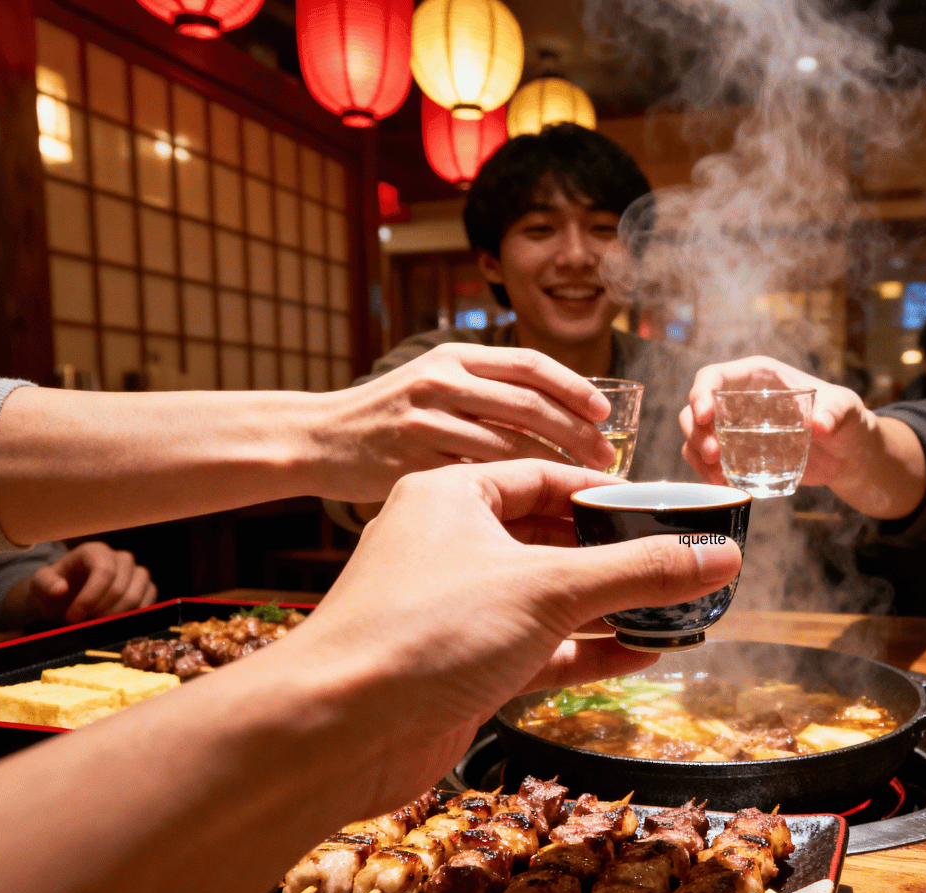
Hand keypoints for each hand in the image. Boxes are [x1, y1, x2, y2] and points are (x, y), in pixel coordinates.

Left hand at [7, 542, 156, 626]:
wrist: (64, 601)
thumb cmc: (52, 590)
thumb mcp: (39, 585)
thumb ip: (46, 584)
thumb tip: (60, 589)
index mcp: (95, 551)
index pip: (105, 571)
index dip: (91, 597)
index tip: (73, 617)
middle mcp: (120, 558)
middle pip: (122, 587)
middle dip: (102, 611)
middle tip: (84, 624)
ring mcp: (136, 572)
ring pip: (138, 595)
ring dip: (117, 616)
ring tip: (96, 623)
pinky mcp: (145, 588)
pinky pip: (148, 602)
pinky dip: (133, 616)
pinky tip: (113, 622)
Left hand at [283, 460, 742, 811]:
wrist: (335, 730)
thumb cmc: (425, 632)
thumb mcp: (549, 588)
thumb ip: (639, 570)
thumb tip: (721, 556)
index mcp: (454, 495)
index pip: (546, 477)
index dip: (611, 493)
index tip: (669, 510)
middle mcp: (451, 545)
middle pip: (554, 539)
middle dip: (619, 557)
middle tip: (685, 564)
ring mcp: (457, 610)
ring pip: (550, 600)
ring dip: (612, 608)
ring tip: (680, 612)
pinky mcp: (463, 668)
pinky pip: (540, 649)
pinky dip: (588, 651)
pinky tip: (644, 655)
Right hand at [307, 344, 616, 503]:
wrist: (320, 438)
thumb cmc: (389, 415)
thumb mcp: (434, 380)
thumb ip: (488, 388)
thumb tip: (565, 409)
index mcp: (453, 356)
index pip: (530, 364)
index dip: (574, 388)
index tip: (603, 414)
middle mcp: (441, 381)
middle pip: (530, 405)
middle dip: (576, 434)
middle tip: (605, 459)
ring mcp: (426, 421)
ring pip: (509, 444)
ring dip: (553, 467)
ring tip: (579, 483)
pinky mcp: (414, 461)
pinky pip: (479, 478)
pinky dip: (514, 492)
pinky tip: (536, 505)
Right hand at [679, 356, 874, 486]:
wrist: (846, 453)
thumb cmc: (845, 420)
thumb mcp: (844, 410)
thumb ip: (834, 413)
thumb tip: (820, 427)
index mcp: (757, 377)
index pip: (715, 376)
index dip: (701, 392)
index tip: (704, 415)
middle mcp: (738, 399)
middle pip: (695, 408)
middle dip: (695, 430)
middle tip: (713, 454)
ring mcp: (734, 428)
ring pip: (695, 435)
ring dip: (696, 454)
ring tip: (717, 474)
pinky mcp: (737, 453)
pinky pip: (707, 460)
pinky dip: (706, 471)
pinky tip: (722, 484)